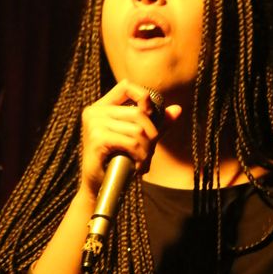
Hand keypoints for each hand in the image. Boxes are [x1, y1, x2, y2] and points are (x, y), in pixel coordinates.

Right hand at [79, 79, 180, 198]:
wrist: (99, 187)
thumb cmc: (117, 161)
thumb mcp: (138, 138)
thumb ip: (156, 123)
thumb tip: (177, 109)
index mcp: (102, 107)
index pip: (126, 86)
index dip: (144, 96)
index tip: (152, 116)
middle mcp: (95, 112)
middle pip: (138, 112)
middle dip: (151, 135)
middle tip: (149, 152)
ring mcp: (94, 124)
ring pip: (138, 129)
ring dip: (147, 149)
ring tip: (144, 161)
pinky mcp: (97, 139)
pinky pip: (131, 141)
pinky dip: (140, 155)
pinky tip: (138, 166)